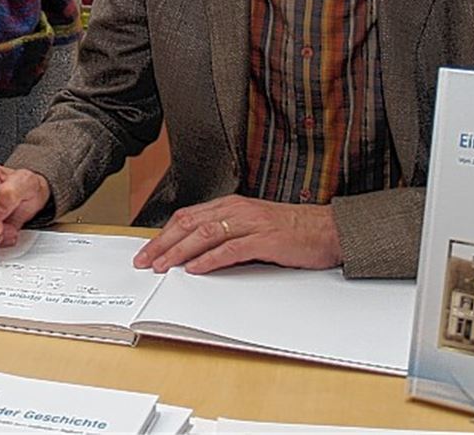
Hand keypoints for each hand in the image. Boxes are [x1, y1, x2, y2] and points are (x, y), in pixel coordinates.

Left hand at [133, 195, 343, 274]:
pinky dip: (209, 259)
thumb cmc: (292, 231)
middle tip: (145, 260)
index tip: (147, 250)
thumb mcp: (252, 226)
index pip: (188, 216)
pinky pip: (230, 249)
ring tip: (162, 265)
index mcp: (231, 205)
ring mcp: (251, 223)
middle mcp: (237, 210)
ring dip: (179, 251)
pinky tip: (195, 268)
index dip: (164, 233)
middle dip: (163, 243)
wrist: (327, 229)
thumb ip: (227, 234)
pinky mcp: (265, 239)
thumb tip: (195, 252)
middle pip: (189, 223)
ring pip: (204, 234)